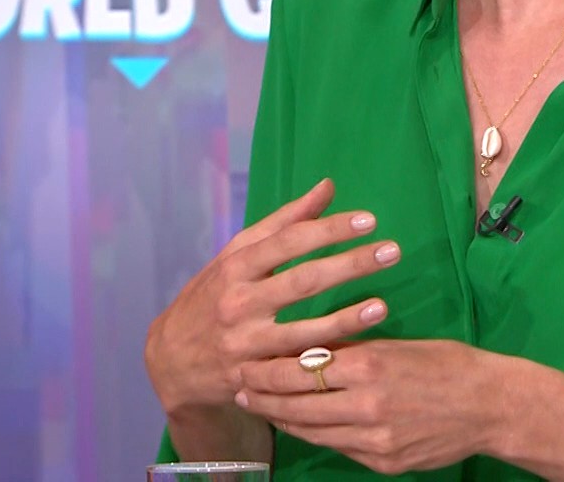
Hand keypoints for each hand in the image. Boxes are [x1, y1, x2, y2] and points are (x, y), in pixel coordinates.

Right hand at [144, 178, 401, 420]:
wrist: (171, 360)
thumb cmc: (212, 296)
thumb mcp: (236, 254)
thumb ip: (284, 222)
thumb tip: (328, 187)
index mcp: (236, 266)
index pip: (289, 241)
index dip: (330, 229)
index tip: (369, 220)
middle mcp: (239, 303)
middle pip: (302, 281)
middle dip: (350, 265)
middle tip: (392, 251)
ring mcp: (245, 344)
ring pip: (303, 333)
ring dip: (346, 319)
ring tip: (383, 306)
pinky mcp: (254, 377)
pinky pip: (296, 369)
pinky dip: (326, 359)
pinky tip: (359, 349)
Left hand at [233, 339, 508, 474]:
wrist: (490, 405)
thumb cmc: (448, 364)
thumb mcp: (398, 345)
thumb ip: (353, 350)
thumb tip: (310, 349)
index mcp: (370, 365)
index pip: (300, 370)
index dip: (266, 371)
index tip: (245, 363)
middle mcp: (366, 405)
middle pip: (296, 404)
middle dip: (262, 396)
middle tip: (238, 387)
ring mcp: (374, 439)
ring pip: (312, 431)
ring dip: (281, 419)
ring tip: (259, 407)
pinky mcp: (383, 462)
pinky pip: (338, 448)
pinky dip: (316, 435)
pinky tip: (301, 425)